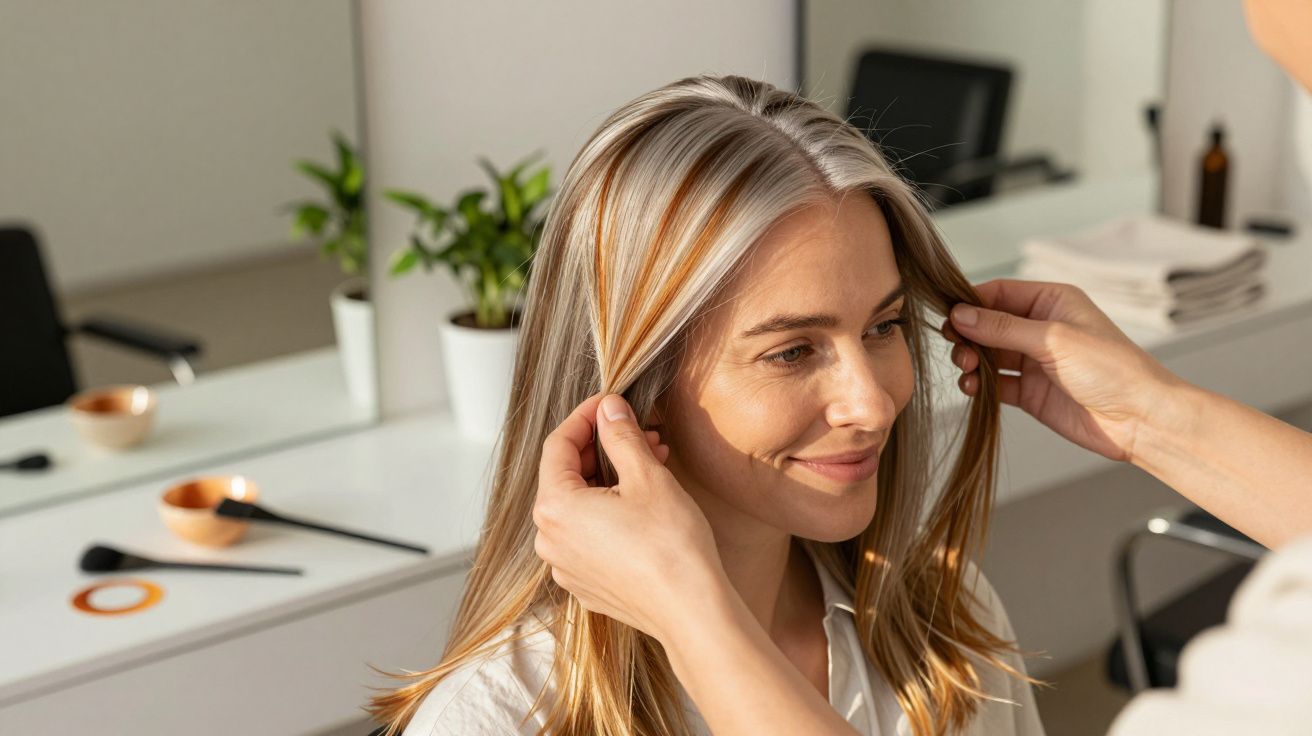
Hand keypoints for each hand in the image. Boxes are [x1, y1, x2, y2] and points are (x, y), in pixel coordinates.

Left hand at [534, 392, 722, 641]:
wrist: (690, 611)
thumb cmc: (669, 546)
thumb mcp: (647, 477)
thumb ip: (621, 437)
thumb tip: (608, 410)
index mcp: (555, 507)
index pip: (558, 446)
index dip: (584, 418)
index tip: (609, 404)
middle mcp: (549, 539)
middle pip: (566, 477)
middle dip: (603, 451)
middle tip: (641, 436)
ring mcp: (566, 566)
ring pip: (579, 508)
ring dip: (609, 482)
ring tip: (651, 468)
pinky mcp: (585, 584)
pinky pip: (588, 537)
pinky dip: (609, 514)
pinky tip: (644, 507)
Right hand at [943, 278, 1182, 462]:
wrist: (1140, 419)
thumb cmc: (1112, 369)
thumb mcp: (1054, 339)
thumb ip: (1003, 327)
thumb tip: (961, 314)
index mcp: (1051, 302)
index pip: (999, 293)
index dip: (971, 302)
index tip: (949, 316)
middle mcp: (1040, 328)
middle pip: (988, 324)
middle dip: (968, 335)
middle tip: (958, 348)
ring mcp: (1034, 361)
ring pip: (987, 354)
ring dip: (970, 360)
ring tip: (966, 370)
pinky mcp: (1030, 391)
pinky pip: (994, 383)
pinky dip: (978, 385)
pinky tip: (972, 388)